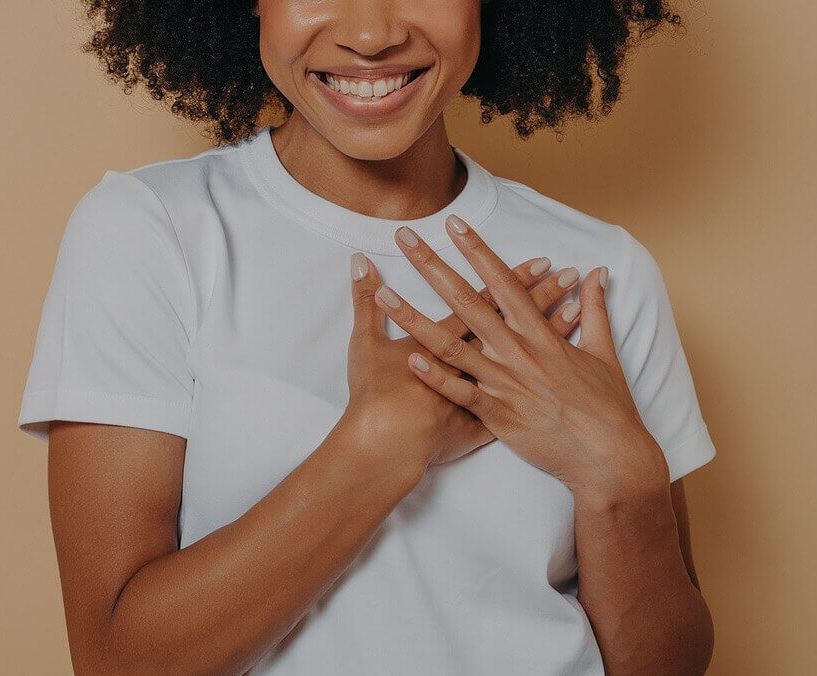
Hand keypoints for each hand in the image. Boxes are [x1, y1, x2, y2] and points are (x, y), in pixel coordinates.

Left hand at [373, 215, 670, 497]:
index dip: (477, 250)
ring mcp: (505, 383)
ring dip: (415, 319)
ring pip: (451, 345)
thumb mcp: (605, 351)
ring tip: (383, 294)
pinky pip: (460, 393)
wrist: (610, 457)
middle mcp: (518, 352)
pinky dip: (434, 377)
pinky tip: (408, 359)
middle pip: (468, 301)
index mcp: (541, 334)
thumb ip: (596, 308)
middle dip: (433, 267)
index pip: (503, 282)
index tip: (452, 224)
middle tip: (405, 239)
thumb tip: (597, 272)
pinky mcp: (497, 415)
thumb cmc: (608, 405)